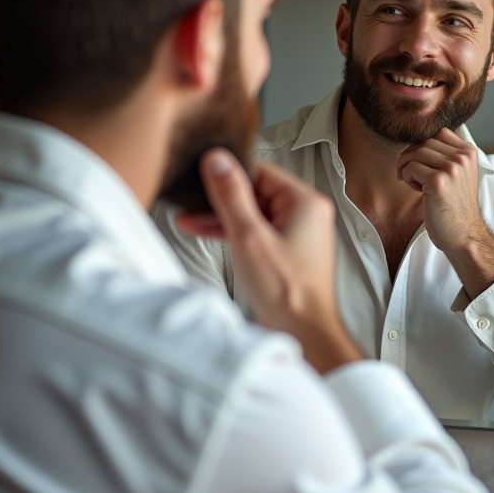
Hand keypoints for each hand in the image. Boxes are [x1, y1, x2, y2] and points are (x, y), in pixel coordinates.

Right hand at [176, 148, 361, 372]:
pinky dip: (235, 233)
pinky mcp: (287, 252)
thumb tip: (217, 160)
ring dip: (223, 218)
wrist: (304, 332)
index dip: (230, 175)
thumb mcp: (249, 236)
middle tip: (189, 202)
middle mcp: (306, 214)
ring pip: (254, 214)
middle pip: (257, 193)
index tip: (202, 175)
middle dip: (222, 199)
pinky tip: (206, 233)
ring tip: (188, 220)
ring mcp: (297, 234)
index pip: (261, 172)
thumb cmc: (286, 290)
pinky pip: (258, 232)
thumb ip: (231, 196)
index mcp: (305, 202)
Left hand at [396, 129, 493, 297]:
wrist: (464, 234)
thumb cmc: (455, 207)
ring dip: (408, 167)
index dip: (423, 146)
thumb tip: (417, 142)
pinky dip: (408, 177)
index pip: (439, 133)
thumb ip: (446, 156)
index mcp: (469, 152)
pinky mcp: (439, 181)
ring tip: (416, 183)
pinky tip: (418, 190)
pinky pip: (411, 167)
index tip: (420, 163)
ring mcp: (452, 168)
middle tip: (411, 175)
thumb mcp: (458, 174)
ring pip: (416, 152)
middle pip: (425, 141)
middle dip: (411, 156)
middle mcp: (463, 157)